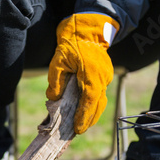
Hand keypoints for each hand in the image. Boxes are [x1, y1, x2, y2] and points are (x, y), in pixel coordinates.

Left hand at [46, 13, 118, 133]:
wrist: (88, 28)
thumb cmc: (71, 43)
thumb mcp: (57, 61)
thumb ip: (55, 82)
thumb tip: (53, 99)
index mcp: (92, 75)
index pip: (89, 102)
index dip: (84, 117)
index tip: (77, 129)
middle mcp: (103, 78)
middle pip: (98, 105)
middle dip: (89, 120)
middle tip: (78, 131)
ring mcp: (107, 76)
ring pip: (101, 101)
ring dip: (92, 113)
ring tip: (81, 124)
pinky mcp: (106, 75)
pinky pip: (100, 93)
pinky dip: (93, 103)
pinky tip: (85, 110)